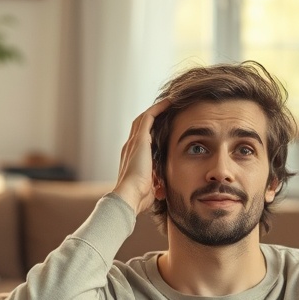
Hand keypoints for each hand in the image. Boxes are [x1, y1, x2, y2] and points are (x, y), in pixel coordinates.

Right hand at [112, 98, 171, 215]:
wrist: (129, 197)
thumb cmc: (138, 197)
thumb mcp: (149, 188)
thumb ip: (155, 185)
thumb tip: (160, 189)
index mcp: (132, 158)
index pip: (141, 139)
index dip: (151, 131)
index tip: (163, 126)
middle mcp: (130, 147)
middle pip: (141, 125)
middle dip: (153, 116)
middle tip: (167, 109)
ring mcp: (133, 142)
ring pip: (144, 118)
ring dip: (157, 109)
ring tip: (169, 102)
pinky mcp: (139, 139)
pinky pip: (149, 117)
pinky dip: (158, 108)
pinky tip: (169, 102)